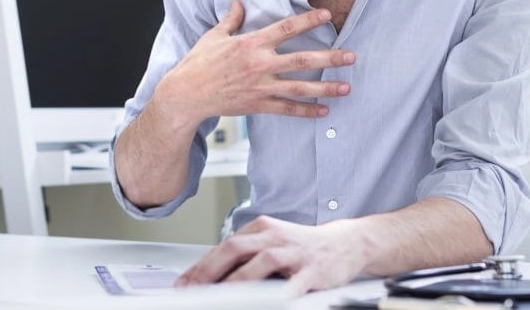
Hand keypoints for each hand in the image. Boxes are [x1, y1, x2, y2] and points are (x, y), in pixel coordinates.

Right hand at [154, 0, 354, 125]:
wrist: (186, 94)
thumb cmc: (198, 64)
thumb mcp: (213, 36)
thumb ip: (231, 20)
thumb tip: (238, 3)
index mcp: (250, 43)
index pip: (286, 28)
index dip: (308, 21)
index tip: (327, 16)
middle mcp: (260, 64)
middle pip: (302, 60)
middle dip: (330, 58)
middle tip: (351, 56)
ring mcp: (261, 86)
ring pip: (300, 87)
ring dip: (326, 87)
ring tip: (347, 87)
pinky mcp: (258, 105)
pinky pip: (287, 109)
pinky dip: (306, 111)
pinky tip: (324, 111)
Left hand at [176, 216, 367, 294]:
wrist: (345, 243)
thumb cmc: (302, 247)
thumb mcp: (271, 242)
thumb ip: (246, 256)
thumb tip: (212, 275)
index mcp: (261, 229)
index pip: (224, 246)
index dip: (201, 266)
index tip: (184, 283)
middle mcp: (275, 236)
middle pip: (236, 249)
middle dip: (210, 271)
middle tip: (192, 289)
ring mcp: (294, 252)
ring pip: (262, 263)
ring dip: (238, 281)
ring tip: (219, 296)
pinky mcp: (313, 270)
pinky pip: (294, 283)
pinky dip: (281, 292)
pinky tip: (270, 301)